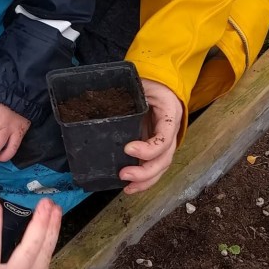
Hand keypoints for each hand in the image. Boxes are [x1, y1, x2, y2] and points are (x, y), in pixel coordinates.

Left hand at [120, 79, 183, 193]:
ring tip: (127, 187)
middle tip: (124, 174)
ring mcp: (165, 141)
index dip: (149, 148)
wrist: (159, 82)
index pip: (165, 137)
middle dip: (145, 171)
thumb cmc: (148, 81)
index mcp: (170, 113)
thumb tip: (97, 101)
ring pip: (161, 166)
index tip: (128, 148)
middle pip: (165, 158)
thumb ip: (129, 93)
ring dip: (145, 180)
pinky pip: (153, 166)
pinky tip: (130, 187)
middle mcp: (171, 130)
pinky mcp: (156, 147)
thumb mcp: (141, 83)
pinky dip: (143, 180)